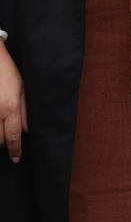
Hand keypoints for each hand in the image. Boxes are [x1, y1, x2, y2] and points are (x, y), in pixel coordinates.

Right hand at [0, 42, 26, 162]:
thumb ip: (25, 110)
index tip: (16, 158)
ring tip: (1, 135)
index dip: (15, 150)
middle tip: (8, 144)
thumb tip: (27, 130)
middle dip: (4, 145)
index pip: (13, 136)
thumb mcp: (22, 89)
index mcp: (10, 108)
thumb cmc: (7, 73)